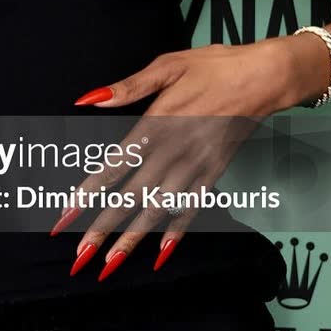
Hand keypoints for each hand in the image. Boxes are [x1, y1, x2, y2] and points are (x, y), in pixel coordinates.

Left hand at [57, 40, 292, 277]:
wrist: (265, 77)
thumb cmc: (214, 66)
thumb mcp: (167, 66)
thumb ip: (128, 87)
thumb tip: (89, 99)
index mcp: (156, 124)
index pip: (114, 166)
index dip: (88, 192)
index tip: (66, 215)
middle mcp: (174, 151)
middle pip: (131, 197)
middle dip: (103, 228)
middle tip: (79, 257)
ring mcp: (196, 165)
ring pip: (159, 209)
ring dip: (133, 238)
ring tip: (111, 264)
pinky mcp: (215, 172)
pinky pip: (192, 207)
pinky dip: (177, 231)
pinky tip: (161, 253)